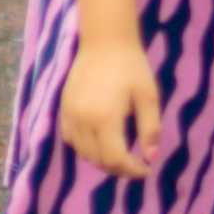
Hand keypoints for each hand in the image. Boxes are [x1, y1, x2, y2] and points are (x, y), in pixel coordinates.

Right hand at [60, 36, 162, 178]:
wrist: (104, 41)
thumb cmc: (131, 67)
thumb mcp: (148, 96)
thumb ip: (150, 128)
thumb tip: (151, 157)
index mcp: (105, 118)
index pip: (115, 160)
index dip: (132, 171)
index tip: (146, 169)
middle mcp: (83, 121)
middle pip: (98, 160)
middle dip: (119, 168)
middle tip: (137, 163)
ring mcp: (69, 115)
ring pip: (83, 154)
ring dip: (102, 160)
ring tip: (121, 154)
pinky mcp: (63, 109)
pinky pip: (71, 140)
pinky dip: (86, 148)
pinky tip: (101, 142)